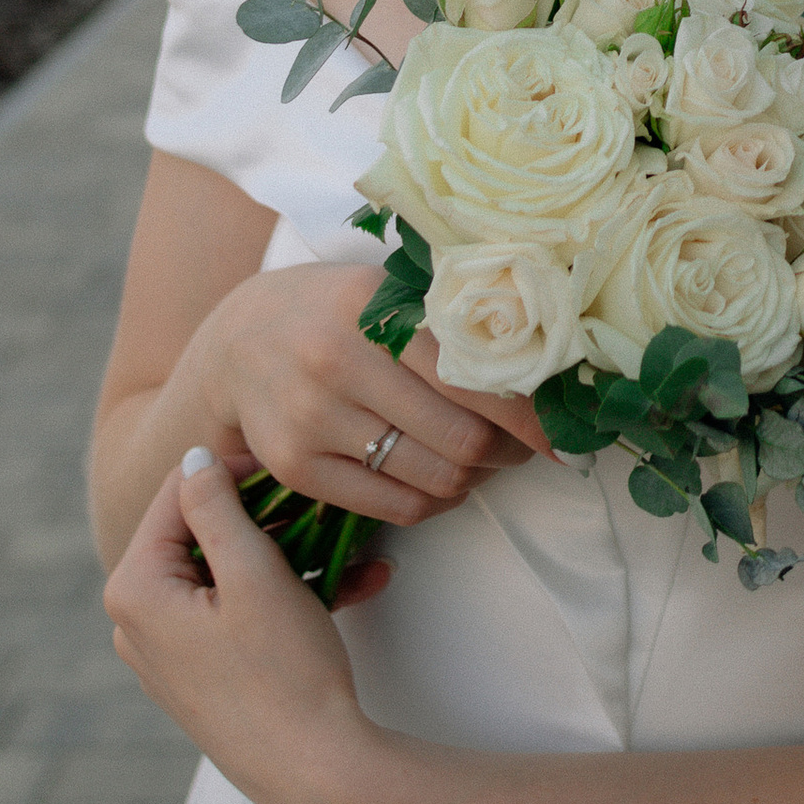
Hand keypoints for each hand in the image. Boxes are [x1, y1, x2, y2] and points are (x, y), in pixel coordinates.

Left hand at [106, 450, 387, 803]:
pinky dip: (286, 596)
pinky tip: (352, 583)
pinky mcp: (201, 676)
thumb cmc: (285, 673)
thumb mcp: (254, 573)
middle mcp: (135, 622)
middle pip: (202, 536)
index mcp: (134, 590)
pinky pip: (238, 614)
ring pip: (228, 575)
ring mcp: (167, 654)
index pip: (178, 495)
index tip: (289, 461)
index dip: (235, 468)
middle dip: (271, 518)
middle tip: (323, 501)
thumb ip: (217, 506)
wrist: (315, 773)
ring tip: (351, 545)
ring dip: (291, 555)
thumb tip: (193, 460)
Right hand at [187, 261, 543, 537]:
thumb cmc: (336, 313)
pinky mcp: (295, 466)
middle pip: (463, 439)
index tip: (566, 436)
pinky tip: (439, 480)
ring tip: (480, 461)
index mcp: (373, 308)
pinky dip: (434, 502)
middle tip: (523, 448)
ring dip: (474, 480)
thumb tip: (548, 373)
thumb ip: (452, 324)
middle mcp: (337, 361)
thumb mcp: (386, 295)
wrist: (238, 341)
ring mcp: (311, 419)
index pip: (476, 378)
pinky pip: (395, 508)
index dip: (532, 417)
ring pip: (434, 480)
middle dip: (509, 453)